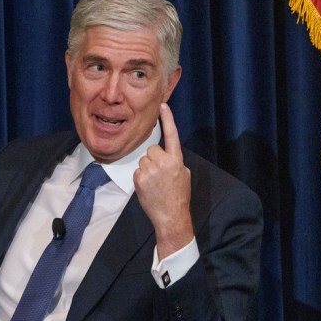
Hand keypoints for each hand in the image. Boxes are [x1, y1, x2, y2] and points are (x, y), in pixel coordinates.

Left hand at [134, 103, 193, 258]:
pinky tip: (149, 187)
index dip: (167, 119)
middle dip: (154, 158)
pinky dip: (141, 177)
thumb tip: (166, 155)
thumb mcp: (183, 174)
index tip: (162, 105)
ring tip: (155, 182)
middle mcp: (163, 162)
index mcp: (176, 159)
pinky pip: (137, 170)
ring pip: (143, 159)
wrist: (170, 215)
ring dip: (147, 168)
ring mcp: (150, 169)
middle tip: (160, 174)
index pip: (172, 134)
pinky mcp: (139, 177)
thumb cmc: (178, 196)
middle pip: (152, 149)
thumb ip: (174, 160)